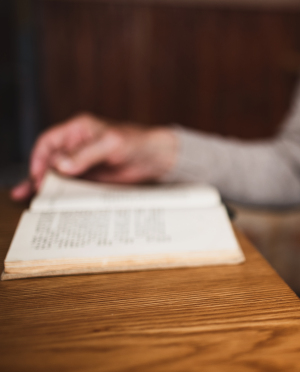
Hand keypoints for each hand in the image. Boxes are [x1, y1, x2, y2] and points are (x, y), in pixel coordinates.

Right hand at [11, 113, 177, 201]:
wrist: (156, 157)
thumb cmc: (136, 142)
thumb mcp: (111, 145)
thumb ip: (85, 154)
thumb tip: (61, 165)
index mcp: (77, 130)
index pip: (48, 142)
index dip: (39, 158)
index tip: (38, 175)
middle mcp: (76, 145)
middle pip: (48, 161)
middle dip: (38, 176)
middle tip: (33, 194)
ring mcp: (82, 162)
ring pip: (57, 175)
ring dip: (44, 187)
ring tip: (31, 201)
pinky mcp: (90, 176)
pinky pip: (71, 185)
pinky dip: (61, 194)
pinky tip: (52, 202)